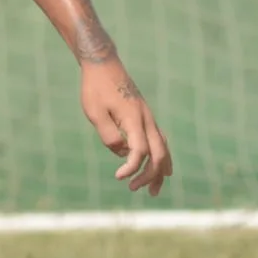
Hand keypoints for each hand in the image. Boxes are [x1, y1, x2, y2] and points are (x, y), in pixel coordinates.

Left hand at [80, 63, 172, 195]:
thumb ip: (107, 134)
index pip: (140, 150)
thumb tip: (122, 152)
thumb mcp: (94, 112)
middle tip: (133, 188)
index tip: (119, 177)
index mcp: (134, 119)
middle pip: (157, 153)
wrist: (104, 66)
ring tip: (154, 191)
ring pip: (163, 149)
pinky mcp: (146, 118)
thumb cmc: (95, 89)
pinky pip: (160, 142)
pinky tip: (161, 169)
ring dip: (160, 170)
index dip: (132, 167)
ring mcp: (149, 118)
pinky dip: (162, 157)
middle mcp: (147, 120)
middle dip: (149, 175)